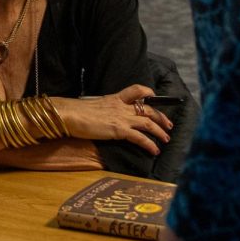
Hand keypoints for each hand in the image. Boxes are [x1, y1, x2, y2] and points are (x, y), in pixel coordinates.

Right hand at [52, 85, 172, 154]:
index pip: (136, 90)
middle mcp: (121, 106)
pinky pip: (140, 137)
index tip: (153, 96)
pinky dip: (150, 144)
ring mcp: (121, 117)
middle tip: (169, 124)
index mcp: (115, 98)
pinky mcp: (119, 130)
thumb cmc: (77, 112)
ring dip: (160, 131)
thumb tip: (105, 117)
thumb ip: (104, 109)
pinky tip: (155, 150)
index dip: (147, 92)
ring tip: (166, 139)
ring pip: (148, 123)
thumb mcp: (94, 105)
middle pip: (148, 108)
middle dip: (161, 117)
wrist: (71, 115)